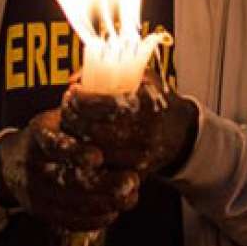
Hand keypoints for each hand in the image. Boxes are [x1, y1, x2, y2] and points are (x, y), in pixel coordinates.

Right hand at [0, 109, 139, 230]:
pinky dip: (94, 219)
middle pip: (67, 181)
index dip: (74, 152)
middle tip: (131, 181)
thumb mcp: (58, 116)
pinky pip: (69, 221)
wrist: (12, 163)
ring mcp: (36, 193)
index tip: (98, 156)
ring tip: (130, 196)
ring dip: (106, 203)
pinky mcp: (42, 212)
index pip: (53, 145)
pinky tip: (114, 211)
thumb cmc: (49, 134)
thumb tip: (118, 101)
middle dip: (103, 184)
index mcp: (38, 136)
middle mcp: (33, 166)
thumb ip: (84, 113)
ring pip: (72, 204)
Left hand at [59, 71, 198, 175]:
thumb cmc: (156, 100)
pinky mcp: (136, 173)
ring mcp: (141, 156)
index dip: (84, 100)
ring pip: (97, 152)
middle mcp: (145, 133)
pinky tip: (80, 143)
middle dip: (74, 120)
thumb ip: (113, 73)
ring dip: (77, 139)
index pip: (107, 105)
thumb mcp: (143, 79)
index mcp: (148, 107)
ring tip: (69, 124)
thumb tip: (77, 77)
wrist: (181, 132)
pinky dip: (88, 156)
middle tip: (65, 109)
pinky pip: (105, 168)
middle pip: (96, 131)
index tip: (73, 92)